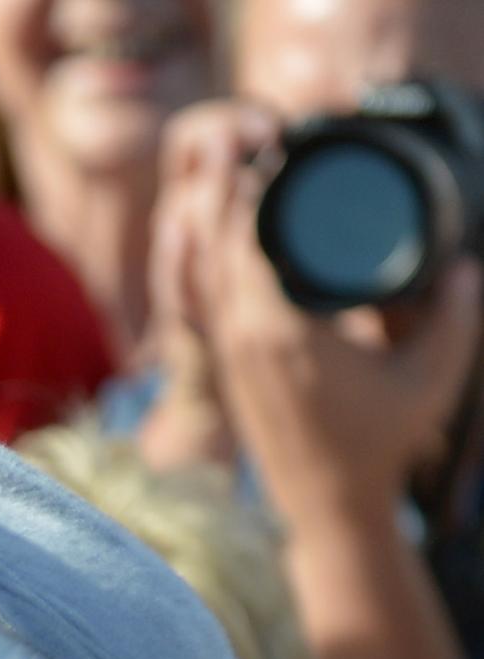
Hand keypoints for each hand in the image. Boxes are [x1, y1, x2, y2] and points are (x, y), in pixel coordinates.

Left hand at [145, 98, 483, 511]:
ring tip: (240, 176)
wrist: (325, 504)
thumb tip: (465, 267)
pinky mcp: (230, 367)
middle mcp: (245, 339)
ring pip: (210, 273)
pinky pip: (211, 299)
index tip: (273, 149)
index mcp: (283, 333)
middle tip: (252, 145)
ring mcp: (232, 355)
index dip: (254, 192)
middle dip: (230, 195)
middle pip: (220, 248)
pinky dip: (217, 261)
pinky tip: (230, 234)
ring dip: (220, 225)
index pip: (250, 243)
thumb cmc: (379, 443)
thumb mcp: (429, 380)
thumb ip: (454, 320)